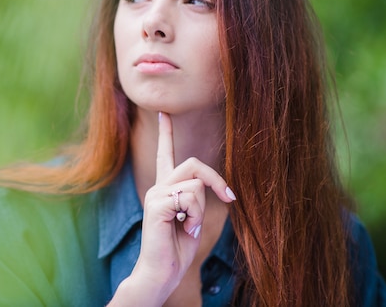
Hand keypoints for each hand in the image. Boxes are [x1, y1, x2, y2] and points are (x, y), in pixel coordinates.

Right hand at [109, 112, 235, 305]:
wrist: (162, 272)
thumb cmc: (178, 248)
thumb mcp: (192, 218)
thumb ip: (195, 197)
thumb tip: (211, 185)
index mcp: (165, 188)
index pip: (165, 154)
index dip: (166, 132)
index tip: (164, 113)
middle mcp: (158, 187)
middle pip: (194, 164)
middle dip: (216, 180)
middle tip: (228, 198)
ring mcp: (156, 194)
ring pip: (196, 185)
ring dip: (202, 211)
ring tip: (190, 228)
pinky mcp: (157, 204)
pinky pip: (190, 199)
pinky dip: (195, 218)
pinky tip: (184, 230)